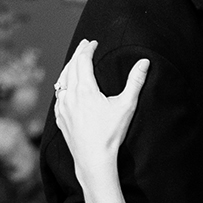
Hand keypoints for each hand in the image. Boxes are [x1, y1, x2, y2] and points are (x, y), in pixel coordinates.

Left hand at [54, 41, 147, 182]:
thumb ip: (135, 82)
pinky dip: (62, 86)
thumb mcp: (126, 106)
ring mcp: (62, 108)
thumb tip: (144, 62)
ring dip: (68, 69)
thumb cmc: (110, 134)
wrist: (93, 160)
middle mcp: (70, 95)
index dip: (87, 49)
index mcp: (84, 89)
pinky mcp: (60, 119)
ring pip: (62, 81)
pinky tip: (65, 89)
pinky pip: (58, 97)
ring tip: (74, 63)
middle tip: (84, 46)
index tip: (92, 42)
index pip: (82, 60)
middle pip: (70, 67)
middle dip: (77, 54)